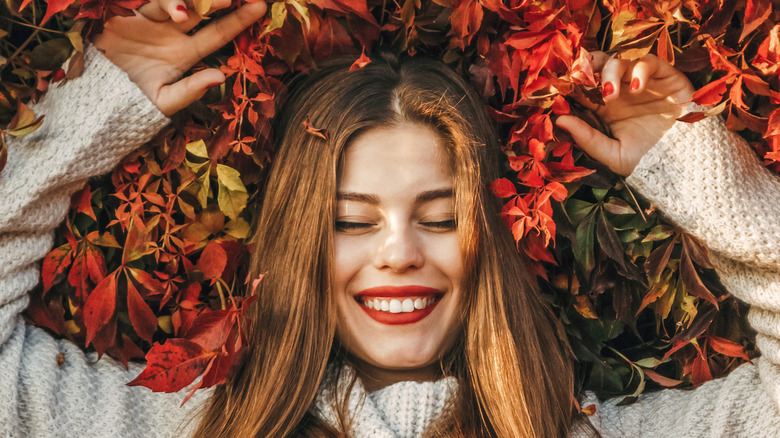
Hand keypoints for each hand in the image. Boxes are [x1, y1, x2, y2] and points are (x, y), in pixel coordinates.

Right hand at [92, 0, 266, 114]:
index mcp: (184, 53)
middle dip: (219, 0)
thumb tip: (221, 76)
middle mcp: (171, 33)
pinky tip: (178, 10)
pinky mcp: (125, 13)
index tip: (260, 6)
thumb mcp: (162, 101)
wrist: (90, 98)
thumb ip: (191, 90)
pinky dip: (165, 2)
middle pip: (202, 9)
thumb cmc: (128, 104)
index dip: (238, 20)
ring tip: (204, 7)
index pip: (218, 33)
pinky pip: (147, 0)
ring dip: (193, 0)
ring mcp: (149, 21)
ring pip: (176, 0)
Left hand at [555, 53, 694, 175]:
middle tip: (579, 79)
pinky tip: (636, 89)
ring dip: (611, 72)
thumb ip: (586, 138)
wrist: (681, 162)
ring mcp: (641, 81)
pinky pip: (649, 61)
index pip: (581, 85)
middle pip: (597, 64)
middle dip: (586, 68)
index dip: (570, 83)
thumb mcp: (611, 154)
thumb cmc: (645, 159)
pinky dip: (640, 70)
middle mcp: (620, 89)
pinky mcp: (665, 76)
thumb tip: (559, 119)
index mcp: (602, 106)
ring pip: (620, 59)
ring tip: (610, 94)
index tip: (558, 88)